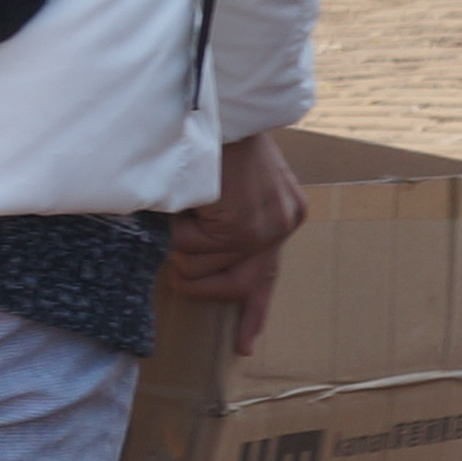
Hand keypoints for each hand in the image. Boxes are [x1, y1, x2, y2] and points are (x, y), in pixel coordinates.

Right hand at [167, 132, 311, 357]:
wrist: (220, 112)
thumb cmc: (214, 148)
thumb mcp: (229, 193)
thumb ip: (225, 231)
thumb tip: (196, 269)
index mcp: (283, 216)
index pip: (268, 277)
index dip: (253, 314)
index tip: (243, 348)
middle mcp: (283, 226)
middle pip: (234, 287)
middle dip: (195, 275)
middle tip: (186, 238)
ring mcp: (267, 229)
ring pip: (199, 268)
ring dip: (181, 241)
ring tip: (194, 203)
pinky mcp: (244, 227)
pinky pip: (190, 250)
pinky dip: (177, 229)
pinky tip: (194, 199)